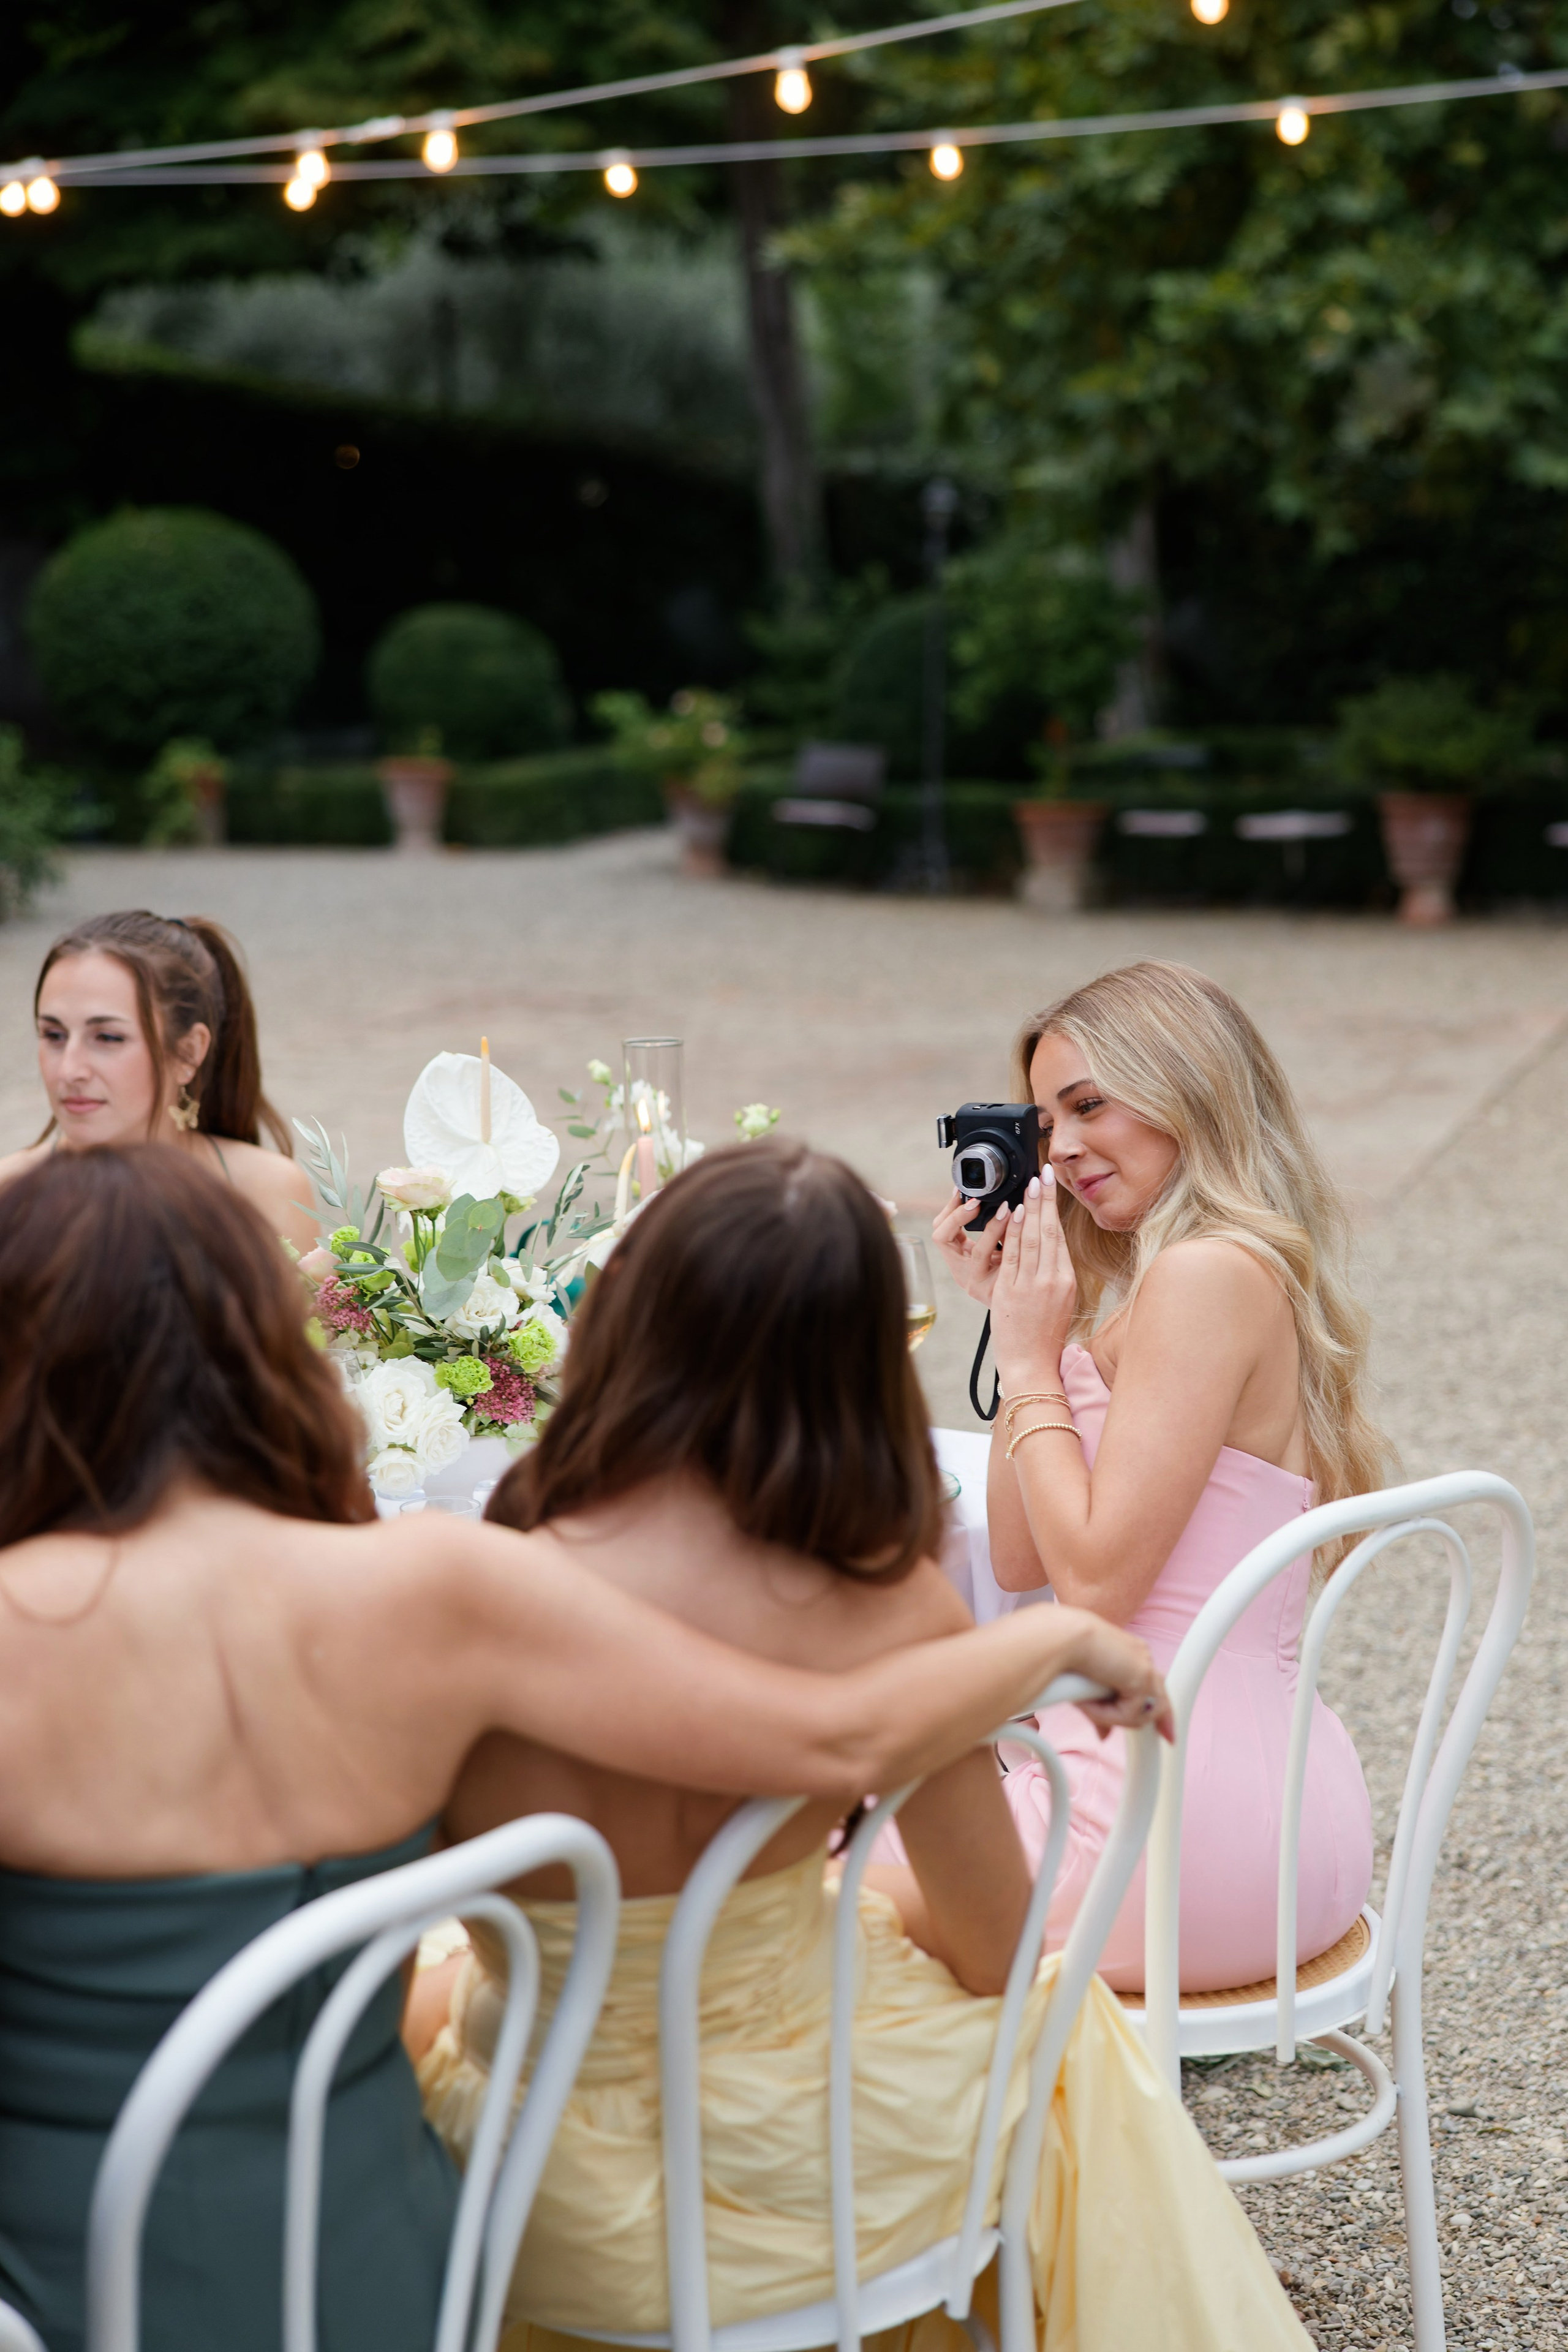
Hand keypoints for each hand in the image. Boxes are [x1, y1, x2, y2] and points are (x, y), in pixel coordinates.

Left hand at [931, 1189, 1008, 1305]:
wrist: (1007, 1303)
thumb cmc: (1014, 1291)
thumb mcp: (1018, 1270)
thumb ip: (1016, 1246)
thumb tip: (1020, 1215)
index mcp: (976, 1280)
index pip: (976, 1251)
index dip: (990, 1231)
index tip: (1003, 1213)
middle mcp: (960, 1271)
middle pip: (942, 1236)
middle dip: (957, 1214)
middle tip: (977, 1200)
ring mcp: (957, 1261)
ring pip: (942, 1230)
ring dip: (954, 1211)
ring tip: (969, 1195)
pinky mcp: (960, 1251)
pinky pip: (952, 1229)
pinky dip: (959, 1214)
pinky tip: (970, 1201)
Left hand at [989, 1174, 1076, 1392]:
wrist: (1031, 1363)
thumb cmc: (1043, 1334)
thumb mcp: (1060, 1301)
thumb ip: (1054, 1273)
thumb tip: (1049, 1245)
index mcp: (1067, 1282)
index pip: (1060, 1237)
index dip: (1055, 1209)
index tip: (1051, 1187)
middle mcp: (1052, 1281)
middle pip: (1049, 1232)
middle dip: (1046, 1199)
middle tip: (1044, 1173)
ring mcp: (1031, 1286)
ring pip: (1030, 1238)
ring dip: (1029, 1208)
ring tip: (1029, 1185)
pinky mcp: (1010, 1291)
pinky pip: (1011, 1255)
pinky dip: (1011, 1231)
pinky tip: (1012, 1212)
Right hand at [1058, 1609, 1174, 1743]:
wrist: (1061, 1637)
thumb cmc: (1064, 1653)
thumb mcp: (1086, 1690)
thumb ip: (1101, 1711)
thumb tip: (1104, 1735)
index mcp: (1129, 1652)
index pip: (1151, 1684)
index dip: (1153, 1708)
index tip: (1163, 1731)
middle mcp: (1140, 1656)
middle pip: (1160, 1697)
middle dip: (1164, 1722)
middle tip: (1167, 1738)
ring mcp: (1143, 1665)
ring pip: (1146, 1711)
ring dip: (1117, 1718)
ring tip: (1090, 1708)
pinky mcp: (1142, 1677)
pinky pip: (1130, 1713)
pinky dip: (1106, 1714)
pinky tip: (1088, 1702)